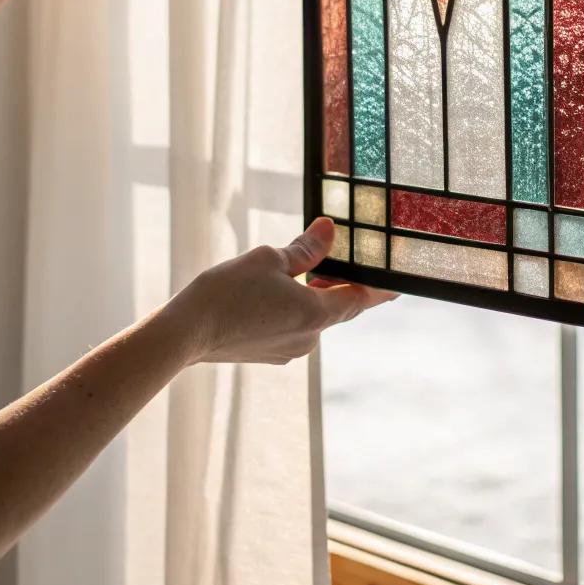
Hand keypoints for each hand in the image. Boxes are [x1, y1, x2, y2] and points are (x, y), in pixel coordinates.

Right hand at [174, 217, 394, 365]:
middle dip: (339, 284)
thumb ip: (306, 248)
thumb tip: (329, 230)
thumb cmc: (227, 292)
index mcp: (316, 314)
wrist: (185, 334)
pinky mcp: (269, 354)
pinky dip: (290, 309)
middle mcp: (309, 339)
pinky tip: (269, 293)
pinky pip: (290, 327)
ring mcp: (288, 350)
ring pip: (311, 317)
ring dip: (310, 295)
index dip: (380, 288)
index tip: (398, 284)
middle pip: (336, 307)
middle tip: (341, 260)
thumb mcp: (270, 259)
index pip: (360, 298)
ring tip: (295, 269)